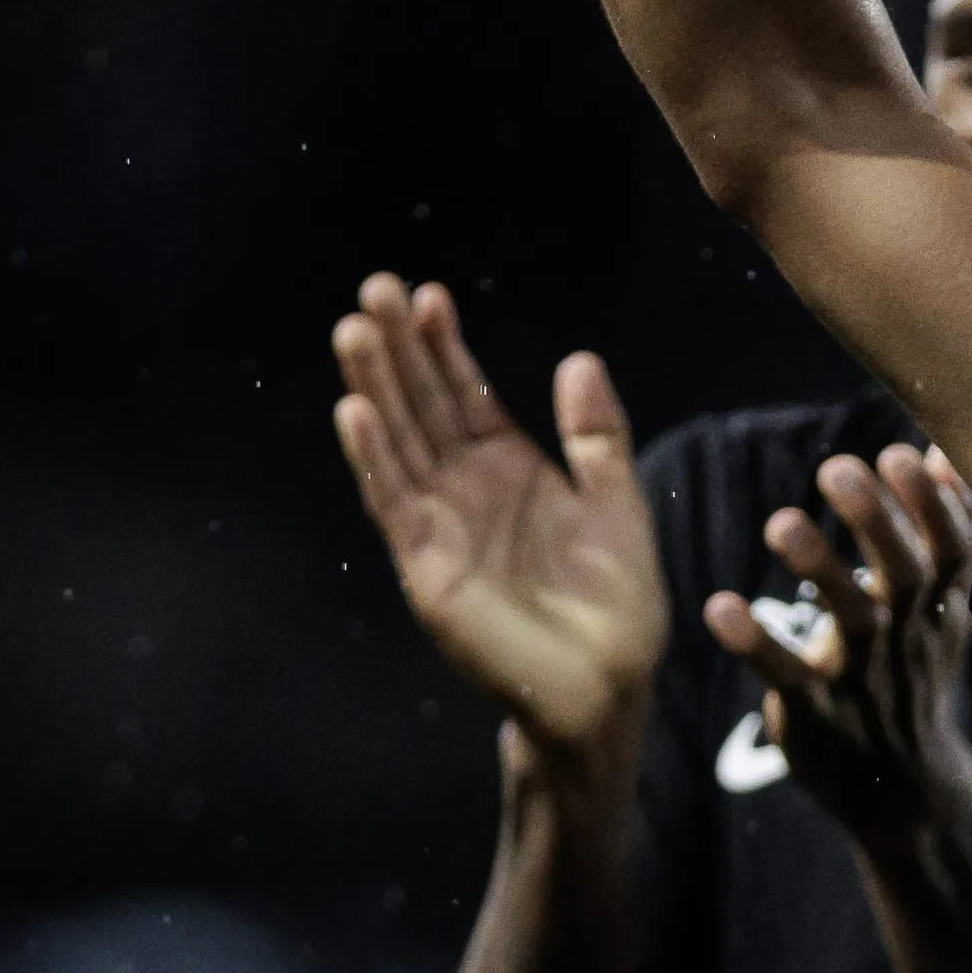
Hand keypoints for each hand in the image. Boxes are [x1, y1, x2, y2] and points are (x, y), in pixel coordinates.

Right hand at [333, 274, 664, 765]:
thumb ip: (597, 436)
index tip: (429, 294)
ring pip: (399, 443)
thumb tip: (579, 356)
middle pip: (422, 407)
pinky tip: (353, 410)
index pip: (466, 396)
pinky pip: (394, 501)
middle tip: (374, 287)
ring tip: (353, 329)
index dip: (445, 347)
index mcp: (511, 470)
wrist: (608, 685)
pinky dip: (373, 456)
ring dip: (374, 388)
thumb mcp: (618, 503)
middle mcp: (465, 490)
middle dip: (398, 350)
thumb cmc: (617, 603)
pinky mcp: (426, 566)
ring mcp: (440, 525)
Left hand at [702, 446, 971, 851]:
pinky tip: (720, 606)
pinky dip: (755, 642)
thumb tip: (944, 452)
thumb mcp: (946, 609)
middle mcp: (908, 635)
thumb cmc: (914, 677)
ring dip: (819, 569)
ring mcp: (863, 675)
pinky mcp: (816, 712)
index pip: (953, 548)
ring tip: (780, 522)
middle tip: (838, 467)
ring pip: (851, 620)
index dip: (933, 504)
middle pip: (906, 572)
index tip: (902, 453)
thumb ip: (947, 534)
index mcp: (941, 606)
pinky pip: (785, 675)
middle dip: (877, 520)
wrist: (906, 789)